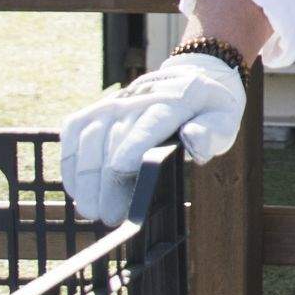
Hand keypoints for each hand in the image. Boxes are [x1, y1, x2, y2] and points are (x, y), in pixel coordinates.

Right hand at [59, 51, 245, 223]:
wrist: (189, 78)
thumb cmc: (208, 111)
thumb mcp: (223, 120)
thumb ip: (212, 133)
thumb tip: (194, 140)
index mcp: (178, 97)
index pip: (150, 121)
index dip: (133, 145)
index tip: (120, 171)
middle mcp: (140, 95)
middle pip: (115, 136)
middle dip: (107, 179)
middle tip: (107, 216)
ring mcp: (114, 100)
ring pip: (89, 136)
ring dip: (85, 176)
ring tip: (90, 210)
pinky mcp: (96, 109)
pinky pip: (73, 132)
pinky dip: (70, 161)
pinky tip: (77, 189)